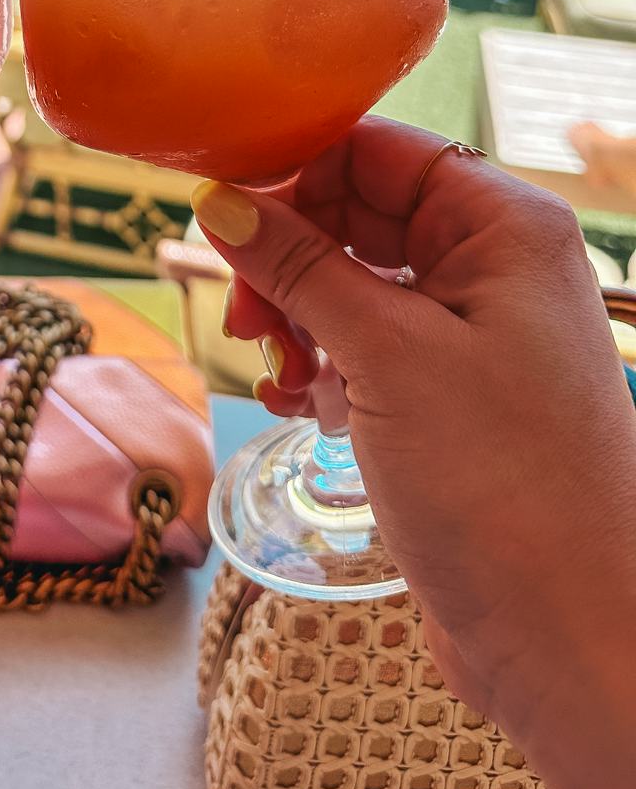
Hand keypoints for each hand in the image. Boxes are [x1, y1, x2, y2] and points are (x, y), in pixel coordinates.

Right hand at [194, 118, 635, 788]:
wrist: (569, 637)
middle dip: (289, 257)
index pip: (378, 151)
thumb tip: (220, 201)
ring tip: (280, 374)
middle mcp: (493, 267)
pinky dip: (323, 365)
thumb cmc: (505, 485)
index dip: (295, 173)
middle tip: (245, 315)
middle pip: (358, 215)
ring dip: (298, 318)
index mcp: (503, 226)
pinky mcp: (448, 396)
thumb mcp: (386, 355)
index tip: (223, 211)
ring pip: (353, 283)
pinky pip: (365, 346)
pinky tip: (302, 404)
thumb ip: (299, 266)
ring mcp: (472, 334)